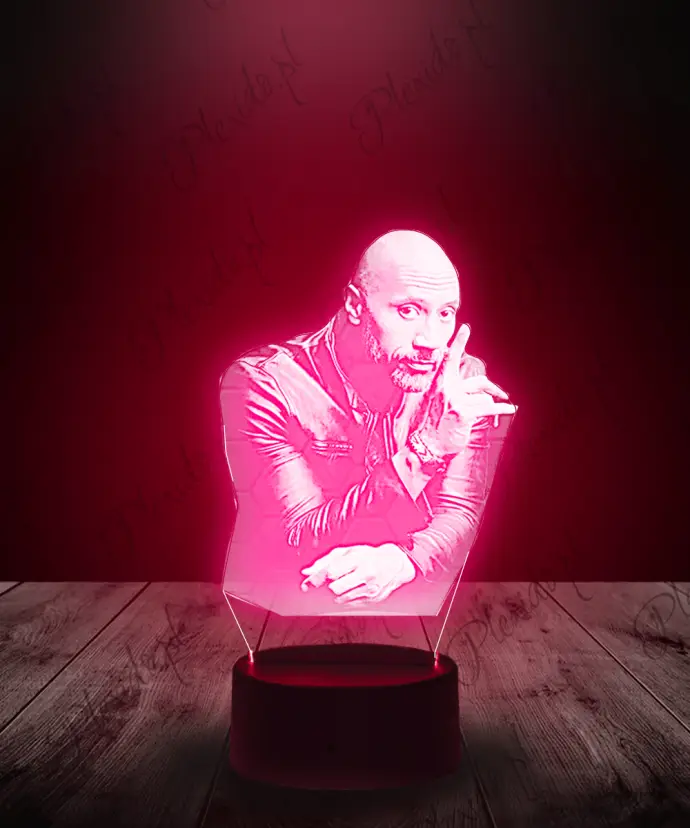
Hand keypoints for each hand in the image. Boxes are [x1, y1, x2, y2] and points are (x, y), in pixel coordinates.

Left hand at [300, 543, 415, 603]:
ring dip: (338, 592)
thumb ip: (325, 561)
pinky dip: (347, 598)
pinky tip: (354, 588)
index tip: (309, 582)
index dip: (318, 578)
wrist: (396, 563)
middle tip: (332, 581)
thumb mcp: (348, 551)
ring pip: (342, 598)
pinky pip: (351, 603)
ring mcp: (371, 588)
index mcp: (358, 559)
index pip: (332, 572)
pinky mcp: (374, 599)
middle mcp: (365, 573)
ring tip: (345, 583)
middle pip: (336, 588)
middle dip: (329, 586)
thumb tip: (306, 572)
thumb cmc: (369, 555)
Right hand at [411, 324, 516, 456]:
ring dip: (483, 410)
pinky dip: (501, 409)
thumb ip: (451, 390)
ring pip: (484, 400)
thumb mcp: (435, 403)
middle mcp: (447, 389)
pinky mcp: (464, 413)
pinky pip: (488, 409)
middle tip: (500, 393)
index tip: (465, 329)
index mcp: (438, 384)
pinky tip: (509, 409)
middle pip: (478, 382)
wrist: (424, 446)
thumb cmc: (430, 426)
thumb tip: (472, 387)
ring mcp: (455, 400)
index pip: (450, 359)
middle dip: (492, 388)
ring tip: (476, 422)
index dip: (459, 343)